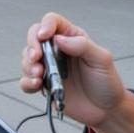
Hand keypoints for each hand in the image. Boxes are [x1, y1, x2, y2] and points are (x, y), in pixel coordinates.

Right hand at [20, 12, 133, 132]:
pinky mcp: (45, 85)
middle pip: (34, 37)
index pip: (53, 22)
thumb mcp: (102, 60)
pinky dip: (26, 82)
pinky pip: (26, 81)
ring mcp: (50, 67)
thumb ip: (82, 46)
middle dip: (31, 46)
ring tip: (39, 76)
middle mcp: (58, 50)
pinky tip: (36, 85)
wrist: (106, 110)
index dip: (45, 25)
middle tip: (36, 58)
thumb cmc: (107, 82)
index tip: (44, 36)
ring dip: (28, 66)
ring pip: (27, 59)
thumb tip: (59, 39)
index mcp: (73, 38)